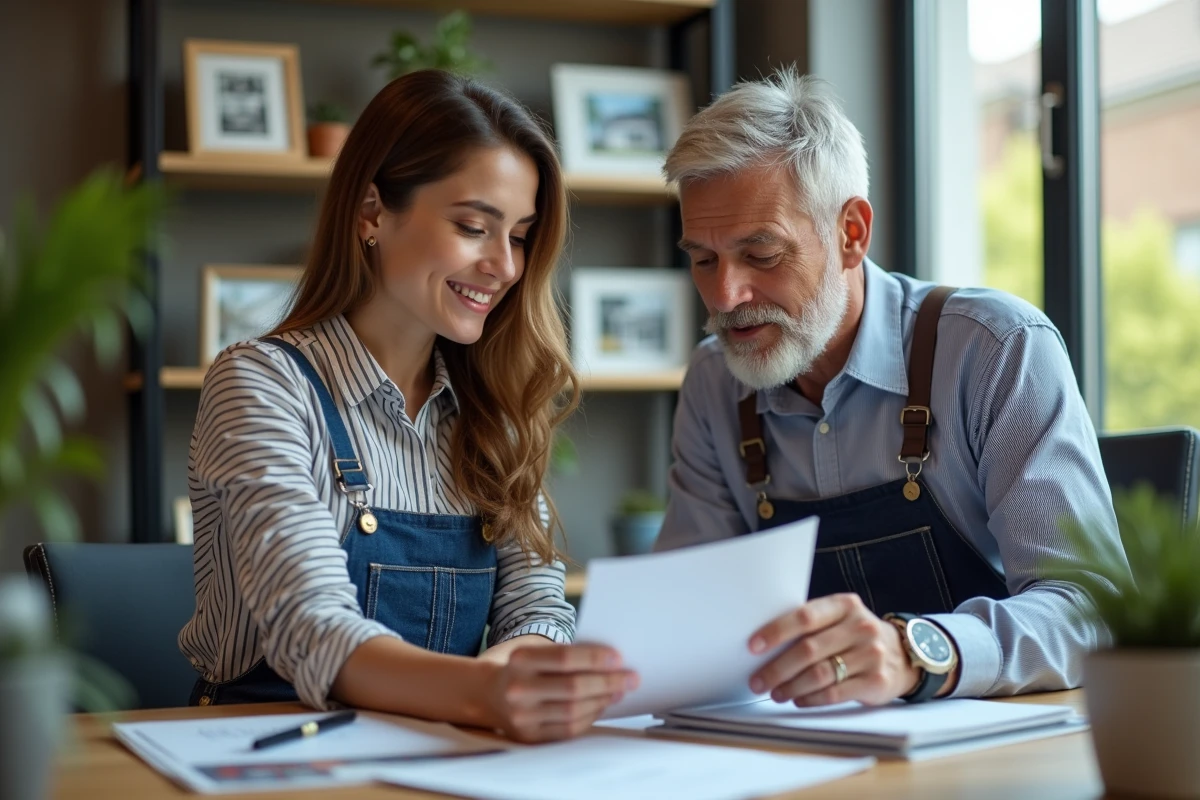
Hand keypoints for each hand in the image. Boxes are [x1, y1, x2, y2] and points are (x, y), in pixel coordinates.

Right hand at [483, 644, 637, 741]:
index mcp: (520, 660)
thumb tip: (611, 663)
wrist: (488, 694)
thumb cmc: (523, 668)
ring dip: (603, 700)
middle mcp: (518, 689)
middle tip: (631, 677)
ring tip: (620, 690)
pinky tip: (602, 705)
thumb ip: (567, 655)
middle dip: (607, 682)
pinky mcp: (529, 736)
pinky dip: (590, 716)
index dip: (594, 658)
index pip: (564, 658)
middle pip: (573, 687)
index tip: (618, 658)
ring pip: (574, 710)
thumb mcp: (536, 652)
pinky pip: (569, 729)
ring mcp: (522, 716)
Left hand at [748, 593, 920, 706]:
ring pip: (820, 674)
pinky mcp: (876, 681)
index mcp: (844, 605)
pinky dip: (811, 698)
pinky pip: (835, 693)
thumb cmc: (855, 635)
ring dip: (791, 686)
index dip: (776, 631)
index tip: (753, 646)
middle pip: (809, 649)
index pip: (805, 616)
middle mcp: (860, 627)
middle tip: (758, 681)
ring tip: (776, 692)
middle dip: (777, 668)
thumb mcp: (839, 619)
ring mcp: (871, 654)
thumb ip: (810, 625)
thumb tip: (764, 645)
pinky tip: (798, 699)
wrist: (902, 654)